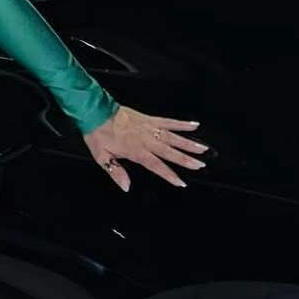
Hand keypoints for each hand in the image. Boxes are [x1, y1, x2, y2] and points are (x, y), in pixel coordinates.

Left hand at [83, 106, 207, 192]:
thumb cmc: (98, 134)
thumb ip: (116, 172)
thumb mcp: (101, 157)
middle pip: (170, 152)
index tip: (180, 182)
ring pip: (173, 137)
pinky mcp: (149, 118)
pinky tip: (194, 125)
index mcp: (135, 151)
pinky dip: (181, 123)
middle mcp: (145, 140)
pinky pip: (168, 121)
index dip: (169, 175)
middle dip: (186, 159)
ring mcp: (149, 128)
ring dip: (189, 143)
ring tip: (203, 149)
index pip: (156, 166)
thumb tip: (126, 186)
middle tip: (200, 165)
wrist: (95, 111)